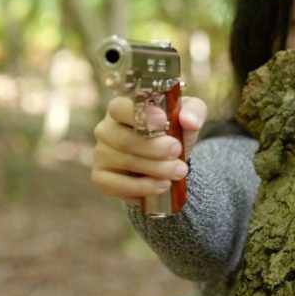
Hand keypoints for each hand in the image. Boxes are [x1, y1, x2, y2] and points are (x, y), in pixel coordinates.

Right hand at [91, 96, 207, 204]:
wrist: (169, 160)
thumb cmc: (174, 130)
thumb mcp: (189, 116)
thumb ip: (193, 112)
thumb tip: (189, 121)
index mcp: (121, 108)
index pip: (120, 107)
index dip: (139, 115)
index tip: (163, 121)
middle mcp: (106, 129)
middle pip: (124, 139)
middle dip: (155, 148)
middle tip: (178, 152)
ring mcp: (101, 154)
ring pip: (125, 162)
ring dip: (156, 169)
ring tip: (179, 171)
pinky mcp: (101, 177)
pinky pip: (118, 185)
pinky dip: (143, 187)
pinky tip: (163, 185)